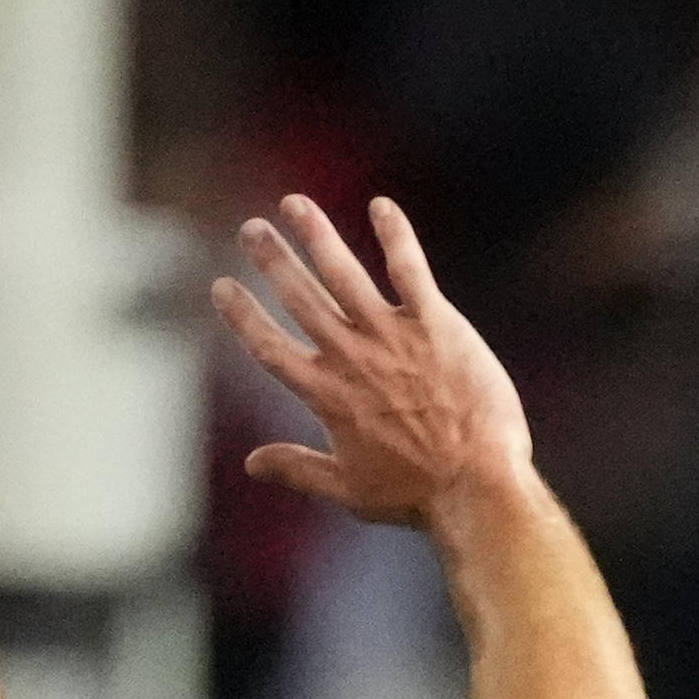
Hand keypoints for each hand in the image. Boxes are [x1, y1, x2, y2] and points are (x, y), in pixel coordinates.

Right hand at [213, 195, 531, 527]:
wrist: (476, 485)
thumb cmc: (416, 495)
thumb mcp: (348, 489)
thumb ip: (297, 468)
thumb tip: (251, 464)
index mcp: (327, 395)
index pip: (270, 346)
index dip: (243, 315)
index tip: (222, 286)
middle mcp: (352, 358)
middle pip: (300, 298)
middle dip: (272, 261)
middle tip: (251, 229)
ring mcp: (393, 336)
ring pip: (344, 273)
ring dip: (316, 234)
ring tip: (294, 204)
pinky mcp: (437, 324)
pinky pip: (410, 269)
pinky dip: (394, 235)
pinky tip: (380, 206)